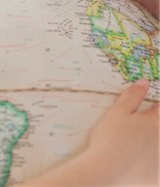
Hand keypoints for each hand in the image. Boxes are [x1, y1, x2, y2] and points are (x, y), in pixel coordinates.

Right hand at [15, 80, 158, 186]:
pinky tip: (137, 162)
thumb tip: (143, 83)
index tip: (151, 105)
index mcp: (155, 123)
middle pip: (159, 128)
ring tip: (132, 145)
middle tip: (137, 128)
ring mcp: (159, 159)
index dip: (155, 105)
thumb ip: (132, 96)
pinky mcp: (154, 176)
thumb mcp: (117, 112)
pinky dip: (149, 163)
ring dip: (151, 144)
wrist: (104, 170)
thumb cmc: (109, 139)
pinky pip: (155, 167)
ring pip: (157, 147)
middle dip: (151, 125)